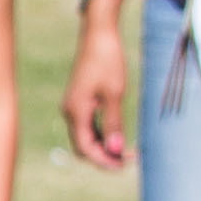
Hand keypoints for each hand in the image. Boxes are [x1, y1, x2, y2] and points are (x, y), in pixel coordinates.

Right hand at [64, 4, 132, 170]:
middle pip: (83, 147)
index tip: (126, 165)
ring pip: (85, 138)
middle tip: (130, 158)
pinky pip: (87, 125)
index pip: (86, 149)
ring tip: (127, 149)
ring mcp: (72, 106)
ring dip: (104, 146)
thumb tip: (115, 150)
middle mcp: (70, 112)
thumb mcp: (115, 94)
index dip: (105, 161)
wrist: (98, 34)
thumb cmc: (107, 60)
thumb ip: (113, 124)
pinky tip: (116, 135)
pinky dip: (100, 134)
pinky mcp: (78, 100)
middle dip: (104, 156)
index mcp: (76, 111)